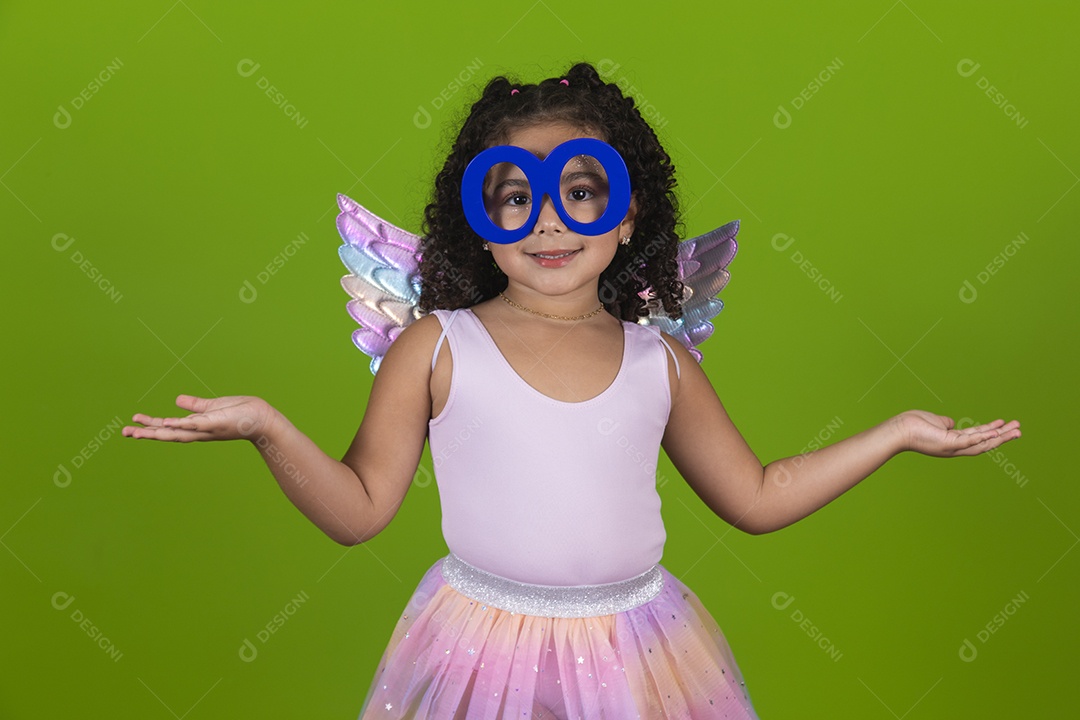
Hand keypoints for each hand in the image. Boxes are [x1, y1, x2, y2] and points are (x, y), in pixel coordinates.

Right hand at [123, 394, 274, 442]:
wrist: (262, 418)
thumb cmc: (240, 413)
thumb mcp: (212, 407)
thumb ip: (195, 405)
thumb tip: (176, 401)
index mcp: (196, 426)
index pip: (168, 427)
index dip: (150, 427)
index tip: (131, 425)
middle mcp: (199, 431)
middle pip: (168, 434)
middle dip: (146, 434)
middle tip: (124, 433)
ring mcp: (207, 428)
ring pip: (178, 432)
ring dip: (157, 433)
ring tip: (137, 432)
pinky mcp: (218, 423)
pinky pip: (197, 424)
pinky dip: (182, 424)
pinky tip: (166, 424)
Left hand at [895, 410, 1020, 456]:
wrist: (899, 430)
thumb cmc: (913, 425)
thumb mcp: (935, 422)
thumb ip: (946, 424)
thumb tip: (952, 423)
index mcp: (953, 442)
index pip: (977, 437)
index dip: (992, 432)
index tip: (1004, 424)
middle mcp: (955, 447)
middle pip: (984, 442)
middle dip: (1002, 436)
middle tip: (1020, 430)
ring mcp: (952, 447)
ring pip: (981, 443)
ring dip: (1000, 437)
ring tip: (1016, 430)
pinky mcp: (948, 444)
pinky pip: (970, 441)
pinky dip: (984, 436)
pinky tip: (997, 431)